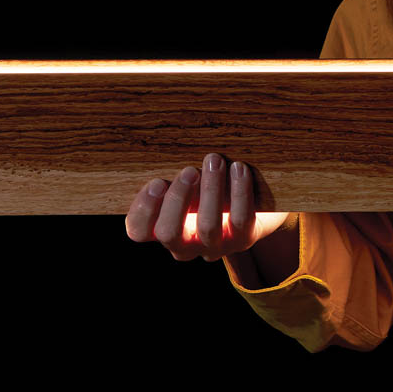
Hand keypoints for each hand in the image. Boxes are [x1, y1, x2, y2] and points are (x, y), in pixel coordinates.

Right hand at [124, 152, 291, 261]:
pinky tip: (239, 168)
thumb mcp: (187, 184)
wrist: (253, 209)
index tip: (156, 182)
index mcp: (163, 230)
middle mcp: (185, 246)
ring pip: (207, 226)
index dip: (143, 209)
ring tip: (214, 161)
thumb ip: (174, 175)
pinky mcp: (243, 240)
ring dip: (210, 190)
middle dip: (177, 199)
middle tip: (189, 171)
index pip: (138, 231)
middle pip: (169, 233)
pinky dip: (240, 192)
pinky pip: (240, 219)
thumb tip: (167, 144)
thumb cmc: (209, 190)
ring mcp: (214, 247)